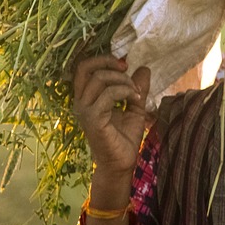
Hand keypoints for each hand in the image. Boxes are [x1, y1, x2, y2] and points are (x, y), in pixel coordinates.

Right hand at [72, 56, 150, 184]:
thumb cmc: (124, 138)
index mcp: (87, 97)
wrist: (122, 164)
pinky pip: (108, 95)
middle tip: (128, 72)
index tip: (124, 65)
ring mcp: (85, 111)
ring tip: (136, 92)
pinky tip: (136, 100)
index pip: (83, 68)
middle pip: (86, 68)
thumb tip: (144, 68)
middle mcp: (81, 102)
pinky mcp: (93, 119)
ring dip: (122, 80)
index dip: (102, 60)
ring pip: (99, 79)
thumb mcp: (134, 107)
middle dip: (110, 64)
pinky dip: (125, 92)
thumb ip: (136, 88)